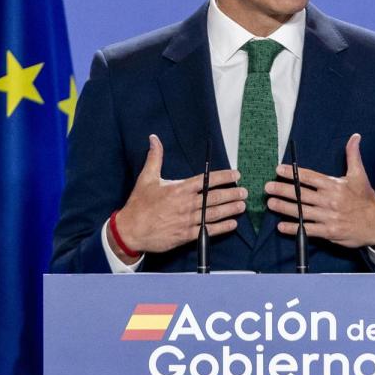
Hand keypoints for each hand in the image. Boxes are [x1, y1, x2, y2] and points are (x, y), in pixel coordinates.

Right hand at [110, 135, 245, 262]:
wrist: (131, 230)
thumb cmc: (139, 204)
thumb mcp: (147, 178)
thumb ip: (155, 158)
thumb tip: (154, 139)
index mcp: (179, 189)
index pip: (206, 180)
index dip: (224, 176)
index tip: (236, 174)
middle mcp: (186, 204)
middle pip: (215, 197)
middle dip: (232, 193)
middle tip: (244, 192)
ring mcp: (187, 220)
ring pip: (214, 213)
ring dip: (230, 209)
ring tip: (242, 206)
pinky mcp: (186, 235)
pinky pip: (208, 231)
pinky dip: (222, 227)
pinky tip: (232, 224)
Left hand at [266, 134, 374, 248]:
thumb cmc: (366, 199)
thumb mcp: (360, 175)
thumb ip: (353, 155)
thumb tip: (355, 136)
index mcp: (335, 185)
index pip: (309, 177)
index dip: (292, 173)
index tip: (278, 170)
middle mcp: (330, 200)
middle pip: (301, 194)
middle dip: (282, 190)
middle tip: (267, 187)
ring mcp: (328, 217)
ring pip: (301, 211)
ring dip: (284, 207)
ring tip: (270, 203)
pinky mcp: (329, 232)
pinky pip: (308, 229)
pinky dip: (294, 228)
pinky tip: (281, 226)